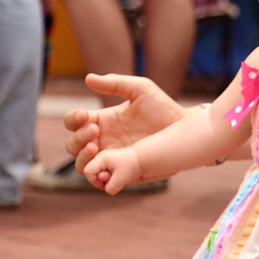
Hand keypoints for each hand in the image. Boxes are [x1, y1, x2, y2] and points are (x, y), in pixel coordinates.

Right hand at [64, 74, 184, 172]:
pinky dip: (97, 176)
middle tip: (95, 130)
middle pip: (73, 146)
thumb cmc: (163, 108)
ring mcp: (111, 158)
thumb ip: (116, 83)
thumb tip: (88, 78)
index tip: (85, 115)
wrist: (185, 128)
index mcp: (101, 121)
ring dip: (83, 157)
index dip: (74, 119)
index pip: (74, 122)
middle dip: (78, 138)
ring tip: (96, 147)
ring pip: (83, 165)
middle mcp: (102, 141)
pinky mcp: (124, 172)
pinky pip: (103, 180)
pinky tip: (105, 167)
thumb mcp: (141, 90)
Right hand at [84, 148, 143, 195]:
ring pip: (98, 180)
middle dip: (100, 182)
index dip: (94, 180)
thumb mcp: (122, 177)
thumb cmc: (134, 166)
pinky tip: (121, 180)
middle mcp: (100, 161)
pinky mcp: (110, 171)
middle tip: (113, 178)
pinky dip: (112, 184)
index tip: (107, 179)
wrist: (145, 161)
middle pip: (91, 176)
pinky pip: (105, 182)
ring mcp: (105, 166)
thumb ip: (111, 186)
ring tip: (119, 178)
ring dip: (107, 183)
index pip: (87, 171)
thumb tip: (108, 190)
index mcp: (101, 157)